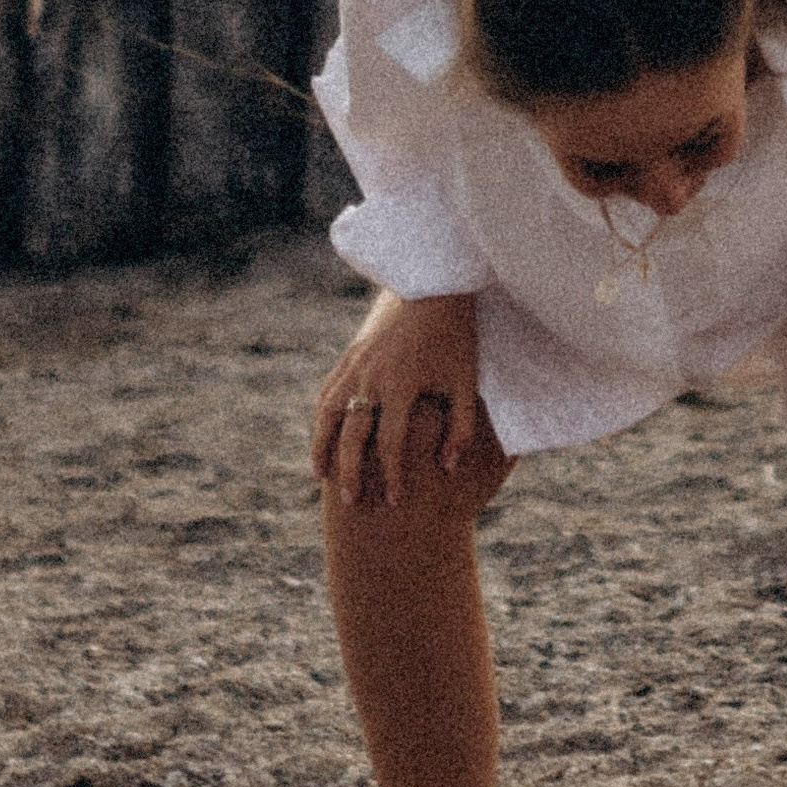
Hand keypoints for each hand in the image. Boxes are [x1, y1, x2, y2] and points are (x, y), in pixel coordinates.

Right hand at [311, 291, 484, 508]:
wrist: (431, 283)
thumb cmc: (455, 335)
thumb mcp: (465, 381)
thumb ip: (460, 426)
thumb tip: (448, 466)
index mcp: (400, 385)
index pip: (390, 444)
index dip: (393, 476)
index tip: (396, 502)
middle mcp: (371, 377)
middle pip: (351, 436)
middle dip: (349, 472)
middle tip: (350, 504)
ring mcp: (355, 365)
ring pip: (328, 414)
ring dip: (322, 446)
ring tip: (321, 476)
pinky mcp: (350, 355)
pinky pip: (328, 392)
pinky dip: (321, 418)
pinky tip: (322, 436)